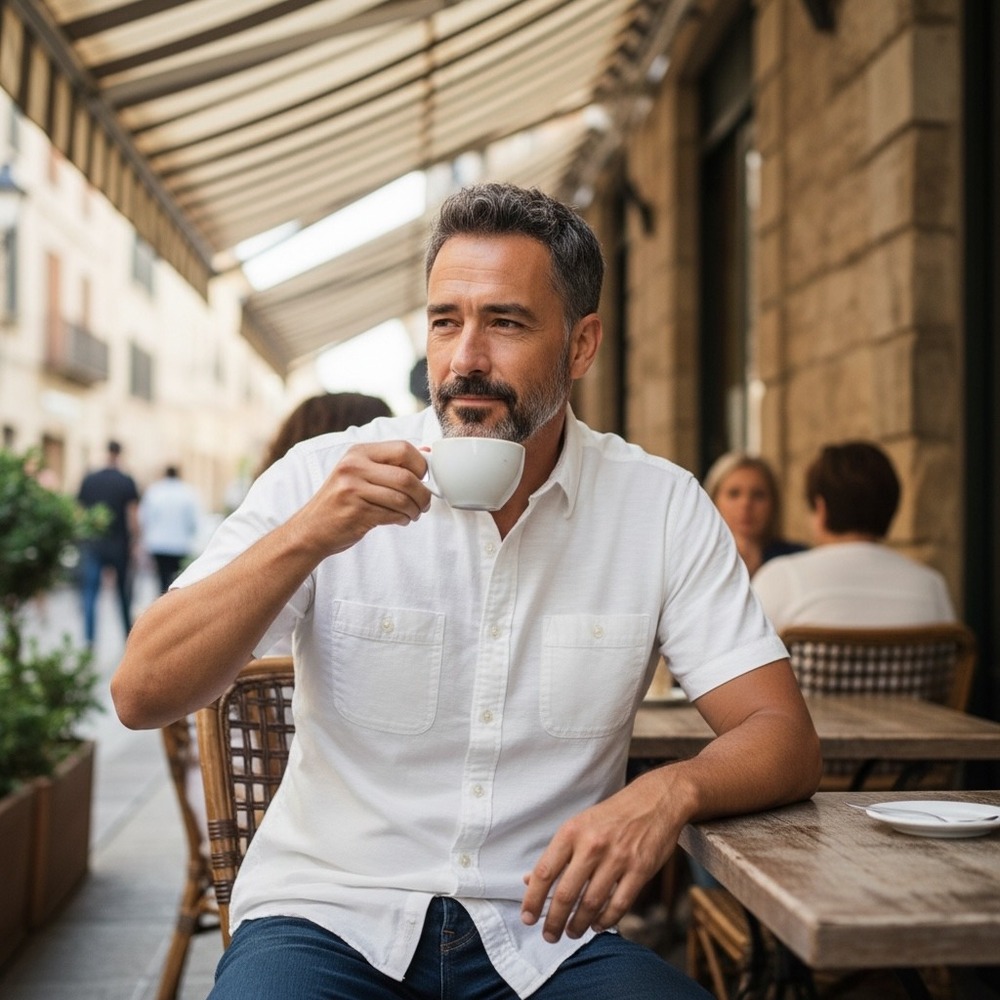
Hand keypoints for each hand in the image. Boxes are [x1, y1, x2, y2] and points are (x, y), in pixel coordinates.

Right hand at [294, 441, 432, 555]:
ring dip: (414, 510)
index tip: (423, 479)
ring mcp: (352, 489)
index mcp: (359, 452)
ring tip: (412, 514)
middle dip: (423, 494)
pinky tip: (399, 520)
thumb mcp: (359, 473)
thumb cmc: (342, 501)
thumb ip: (390, 464)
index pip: (403, 448)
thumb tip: (428, 454)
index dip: (421, 465)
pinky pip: (393, 514)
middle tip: (424, 503)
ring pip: (402, 498)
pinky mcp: (355, 512)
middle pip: (406, 476)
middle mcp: (354, 467)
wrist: (311, 529)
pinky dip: (402, 519)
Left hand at [520, 773, 679, 942]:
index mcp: (572, 832)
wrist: (654, 800)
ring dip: (578, 924)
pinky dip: (606, 920)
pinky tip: (597, 924)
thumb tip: (529, 881)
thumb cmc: (612, 816)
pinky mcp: (640, 869)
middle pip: (565, 894)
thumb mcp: (578, 825)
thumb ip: (556, 854)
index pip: (545, 871)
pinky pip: (619, 904)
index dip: (532, 899)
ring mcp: (617, 858)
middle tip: (550, 935)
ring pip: (591, 903)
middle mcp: (592, 845)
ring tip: (572, 932)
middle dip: (554, 921)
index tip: (527, 918)